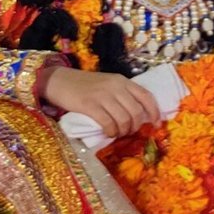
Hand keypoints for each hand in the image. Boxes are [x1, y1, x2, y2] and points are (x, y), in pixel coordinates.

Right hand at [41, 66, 160, 139]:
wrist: (59, 81)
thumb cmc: (84, 85)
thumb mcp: (107, 84)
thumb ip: (122, 94)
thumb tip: (139, 115)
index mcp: (122, 81)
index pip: (146, 96)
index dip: (154, 112)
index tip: (155, 124)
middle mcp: (115, 87)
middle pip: (136, 112)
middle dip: (136, 126)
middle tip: (129, 131)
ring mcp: (103, 95)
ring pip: (124, 119)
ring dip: (123, 131)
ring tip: (117, 133)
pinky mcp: (90, 105)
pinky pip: (108, 123)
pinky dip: (111, 132)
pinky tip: (108, 133)